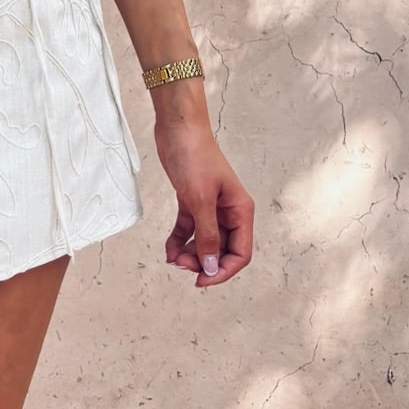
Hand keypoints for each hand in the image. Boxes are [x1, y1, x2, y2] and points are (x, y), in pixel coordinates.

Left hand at [152, 112, 254, 286]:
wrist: (177, 128)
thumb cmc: (194, 156)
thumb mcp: (200, 200)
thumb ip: (207, 235)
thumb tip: (211, 267)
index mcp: (240, 211)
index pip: (240, 253)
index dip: (222, 271)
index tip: (201, 281)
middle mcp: (228, 212)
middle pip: (222, 250)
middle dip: (202, 262)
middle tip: (180, 266)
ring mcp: (210, 207)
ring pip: (204, 242)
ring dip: (189, 254)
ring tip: (171, 258)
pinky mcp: (192, 201)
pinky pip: (189, 230)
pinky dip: (179, 241)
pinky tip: (168, 249)